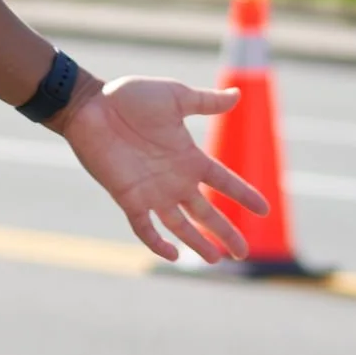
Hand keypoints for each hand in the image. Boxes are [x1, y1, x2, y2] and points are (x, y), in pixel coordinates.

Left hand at [57, 74, 267, 265]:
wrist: (91, 105)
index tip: (264, 209)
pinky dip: (158, 243)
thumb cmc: (130, 97)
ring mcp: (152, 191)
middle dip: (226, 231)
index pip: (224, 182)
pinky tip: (173, 254)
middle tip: (244, 252)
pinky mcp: (129, 198)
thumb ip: (206, 102)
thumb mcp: (175, 97)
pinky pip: (145, 228)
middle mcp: (174, 179)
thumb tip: (238, 95)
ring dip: (198, 243)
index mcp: (189, 157)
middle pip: (207, 212)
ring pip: (181, 226)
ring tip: (216, 259)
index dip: (243, 195)